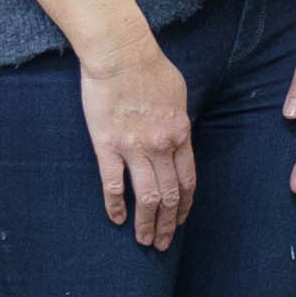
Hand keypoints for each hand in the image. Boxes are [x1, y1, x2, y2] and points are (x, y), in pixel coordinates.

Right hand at [82, 34, 196, 248]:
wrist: (120, 53)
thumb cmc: (150, 67)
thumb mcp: (178, 95)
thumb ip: (179, 122)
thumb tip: (179, 137)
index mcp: (180, 134)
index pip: (188, 180)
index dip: (185, 205)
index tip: (181, 220)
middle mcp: (161, 146)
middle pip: (169, 194)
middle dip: (167, 223)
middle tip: (163, 243)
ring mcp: (134, 148)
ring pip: (145, 197)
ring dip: (146, 223)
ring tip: (144, 241)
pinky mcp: (107, 146)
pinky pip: (114, 185)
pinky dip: (116, 206)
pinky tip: (117, 220)